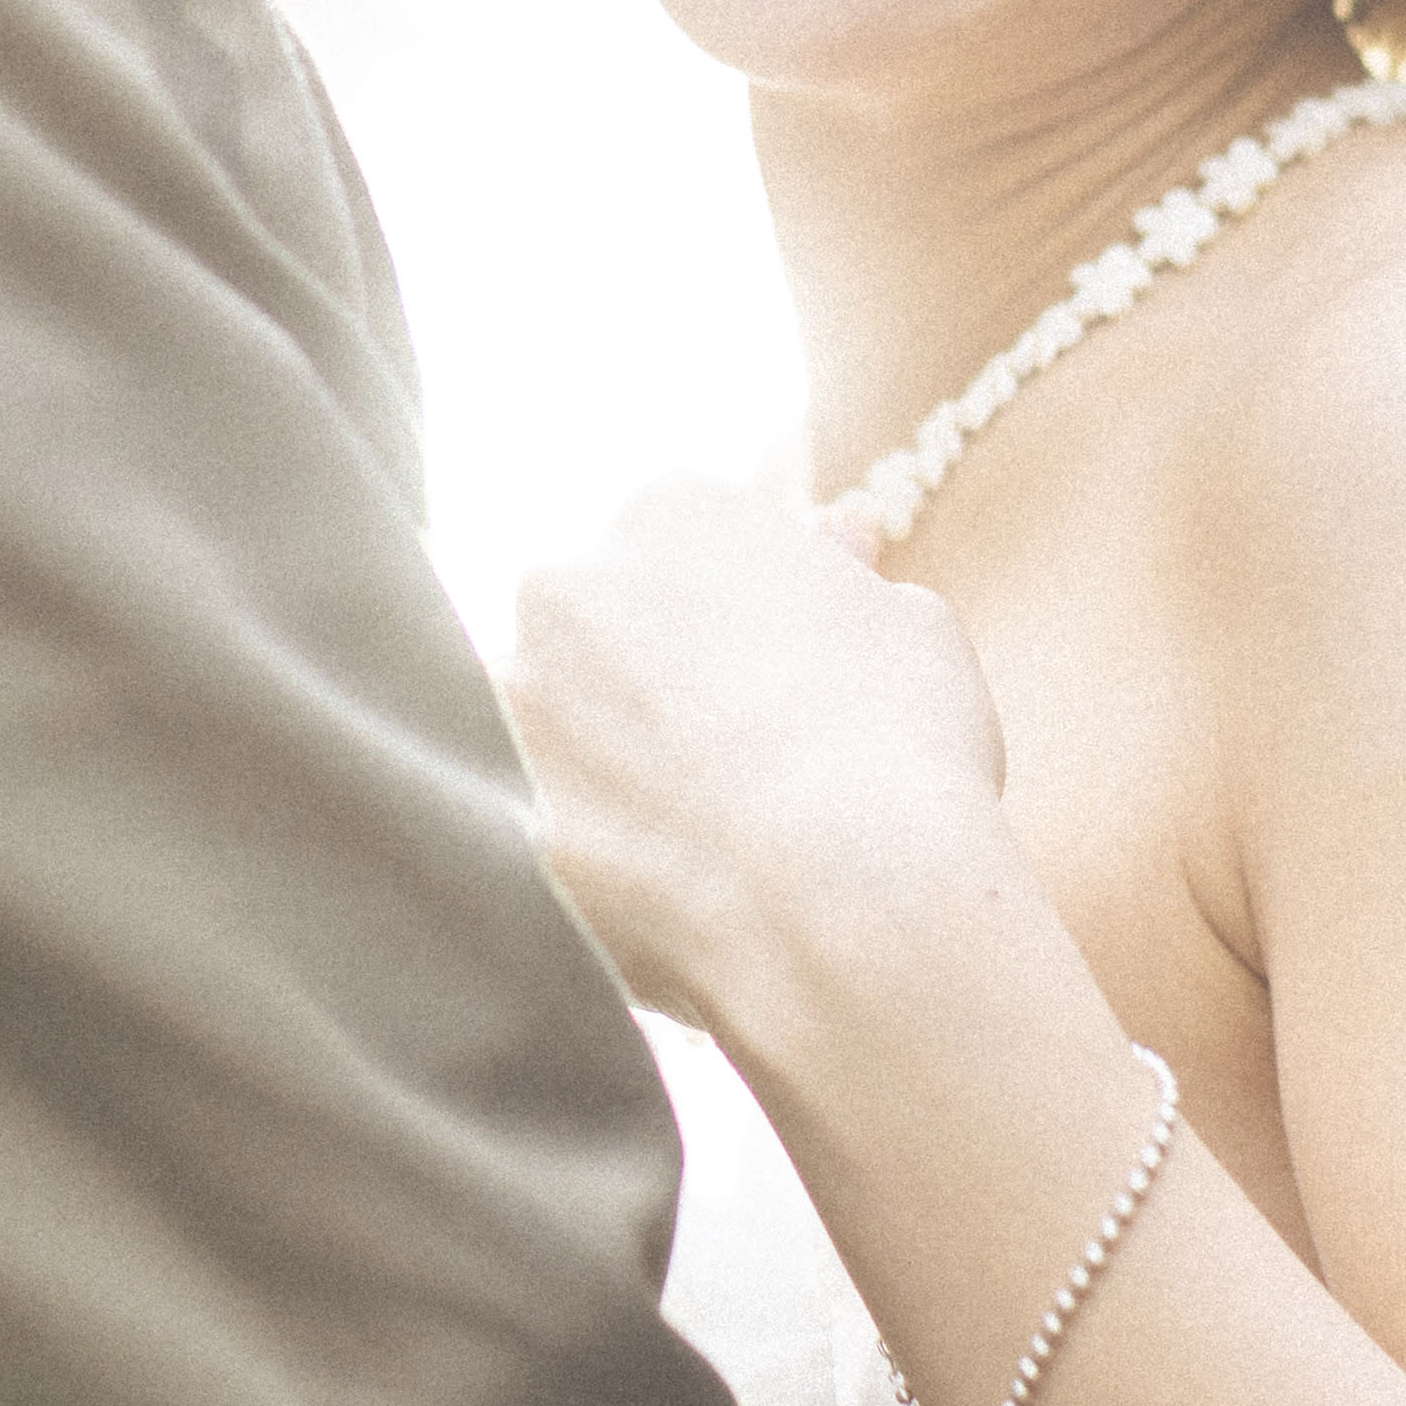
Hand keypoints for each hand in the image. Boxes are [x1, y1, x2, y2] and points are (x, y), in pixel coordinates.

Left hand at [495, 479, 1014, 1029]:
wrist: (845, 896)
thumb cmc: (901, 748)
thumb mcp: (912, 629)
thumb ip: (850, 576)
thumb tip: (839, 537)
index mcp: (668, 509)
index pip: (676, 545)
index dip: (727, 621)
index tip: (767, 686)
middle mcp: (567, 580)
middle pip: (592, 622)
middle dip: (640, 680)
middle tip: (728, 763)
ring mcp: (516, 694)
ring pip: (544, 720)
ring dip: (596, 762)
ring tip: (690, 836)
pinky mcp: (493, 802)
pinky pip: (524, 820)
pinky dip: (575, 846)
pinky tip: (648, 890)